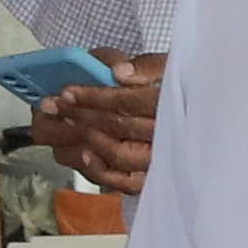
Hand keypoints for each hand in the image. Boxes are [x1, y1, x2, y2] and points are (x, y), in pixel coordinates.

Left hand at [29, 58, 161, 194]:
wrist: (192, 123)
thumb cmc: (174, 92)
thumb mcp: (169, 69)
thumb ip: (148, 66)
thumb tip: (118, 72)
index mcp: (170, 104)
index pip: (127, 100)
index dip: (93, 96)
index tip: (67, 92)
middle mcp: (167, 135)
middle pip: (118, 126)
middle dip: (81, 114)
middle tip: (54, 105)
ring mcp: (159, 160)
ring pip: (117, 154)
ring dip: (86, 138)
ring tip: (64, 124)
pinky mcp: (151, 177)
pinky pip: (123, 181)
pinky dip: (100, 168)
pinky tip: (83, 153)